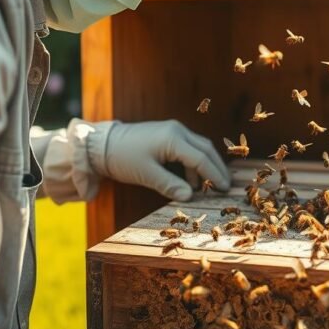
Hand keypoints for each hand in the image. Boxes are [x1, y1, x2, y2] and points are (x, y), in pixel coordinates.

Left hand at [102, 120, 230, 200]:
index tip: (224, 189)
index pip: (201, 158)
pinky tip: (191, 180)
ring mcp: (173, 130)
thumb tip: (189, 197)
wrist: (102, 144)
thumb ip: (170, 186)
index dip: (214, 175)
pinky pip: (188, 148)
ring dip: (205, 166)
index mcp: (173, 138)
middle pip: (206, 149)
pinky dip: (193, 163)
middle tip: (225, 186)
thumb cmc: (123, 158)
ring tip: (207, 186)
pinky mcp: (167, 134)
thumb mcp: (146, 175)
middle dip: (216, 168)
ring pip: (198, 148)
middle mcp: (177, 130)